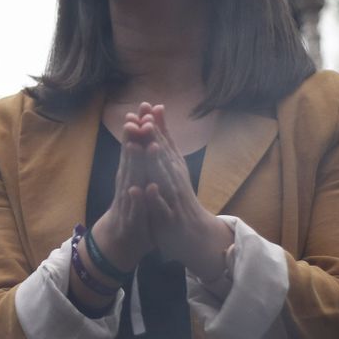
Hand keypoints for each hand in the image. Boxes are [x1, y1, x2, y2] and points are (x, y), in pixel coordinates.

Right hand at [89, 107, 162, 270]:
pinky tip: (135, 190)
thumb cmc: (135, 206)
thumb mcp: (141, 179)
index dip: (142, 127)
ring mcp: (126, 199)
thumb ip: (142, 157)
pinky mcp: (129, 218)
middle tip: (135, 118)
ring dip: (132, 163)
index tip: (145, 106)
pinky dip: (134, 198)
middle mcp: (127, 181)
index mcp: (133, 171)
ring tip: (135, 146)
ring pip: (129, 178)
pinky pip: (132, 207)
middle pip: (130, 158)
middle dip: (133, 138)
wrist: (121, 238)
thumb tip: (146, 130)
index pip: (137, 145)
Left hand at [138, 104, 231, 281]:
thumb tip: (157, 109)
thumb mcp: (171, 165)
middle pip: (164, 157)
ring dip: (158, 164)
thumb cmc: (178, 197)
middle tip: (146, 119)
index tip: (146, 106)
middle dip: (155, 138)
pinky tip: (150, 189)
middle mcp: (175, 179)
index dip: (154, 125)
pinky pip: (162, 208)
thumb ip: (164, 138)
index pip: (163, 143)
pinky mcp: (169, 218)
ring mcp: (173, 198)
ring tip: (150, 147)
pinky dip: (156, 198)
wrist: (193, 233)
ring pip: (165, 180)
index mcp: (173, 167)